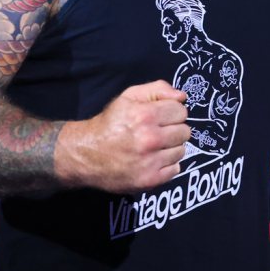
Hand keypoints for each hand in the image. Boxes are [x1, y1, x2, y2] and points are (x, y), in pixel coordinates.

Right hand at [55, 80, 190, 192]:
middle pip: (185, 132)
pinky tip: (152, 161)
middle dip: (173, 130)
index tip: (161, 117)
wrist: (84, 155)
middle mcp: (149, 139)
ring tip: (153, 147)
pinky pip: (175, 170)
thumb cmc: (109, 123)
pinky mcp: (149, 180)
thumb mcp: (129, 97)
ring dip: (170, 148)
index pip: (181, 112)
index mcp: (145, 116)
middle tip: (157, 132)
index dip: (172, 113)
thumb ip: (158, 90)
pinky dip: (166, 165)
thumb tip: (182, 97)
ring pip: (181, 151)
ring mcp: (150, 162)